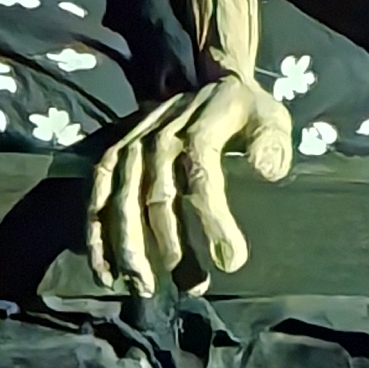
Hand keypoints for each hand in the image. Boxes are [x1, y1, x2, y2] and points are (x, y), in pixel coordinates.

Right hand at [85, 76, 294, 296]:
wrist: (212, 80)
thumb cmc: (246, 111)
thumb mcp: (272, 116)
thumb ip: (271, 143)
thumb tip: (264, 170)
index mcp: (202, 125)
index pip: (201, 173)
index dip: (213, 218)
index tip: (231, 260)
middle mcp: (160, 134)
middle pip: (158, 194)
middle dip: (172, 245)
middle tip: (192, 287)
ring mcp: (133, 145)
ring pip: (123, 201)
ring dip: (130, 247)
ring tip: (144, 287)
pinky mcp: (115, 156)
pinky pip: (97, 198)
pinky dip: (96, 235)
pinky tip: (107, 273)